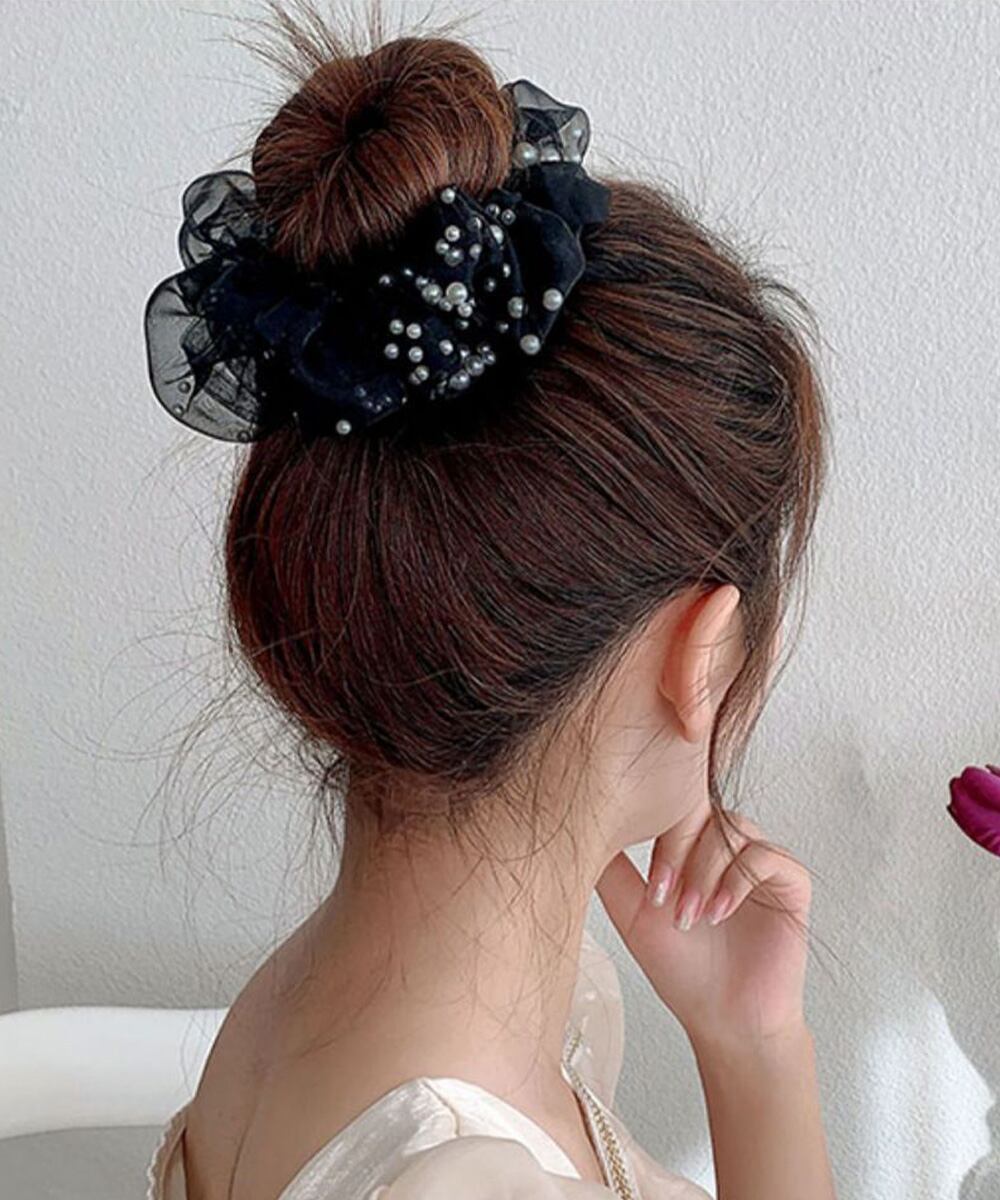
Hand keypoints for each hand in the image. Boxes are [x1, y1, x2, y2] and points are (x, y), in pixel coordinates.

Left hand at [595, 803, 812, 1047]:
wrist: (723, 1020)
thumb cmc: (681, 969)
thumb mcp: (631, 913)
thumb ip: (610, 871)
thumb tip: (578, 831)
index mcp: (693, 846)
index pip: (674, 808)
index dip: (655, 835)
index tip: (646, 884)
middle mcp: (727, 847)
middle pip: (703, 812)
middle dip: (678, 852)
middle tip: (663, 899)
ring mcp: (760, 862)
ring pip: (732, 829)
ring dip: (705, 870)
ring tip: (689, 916)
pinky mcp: (792, 883)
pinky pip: (767, 857)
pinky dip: (737, 881)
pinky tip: (718, 912)